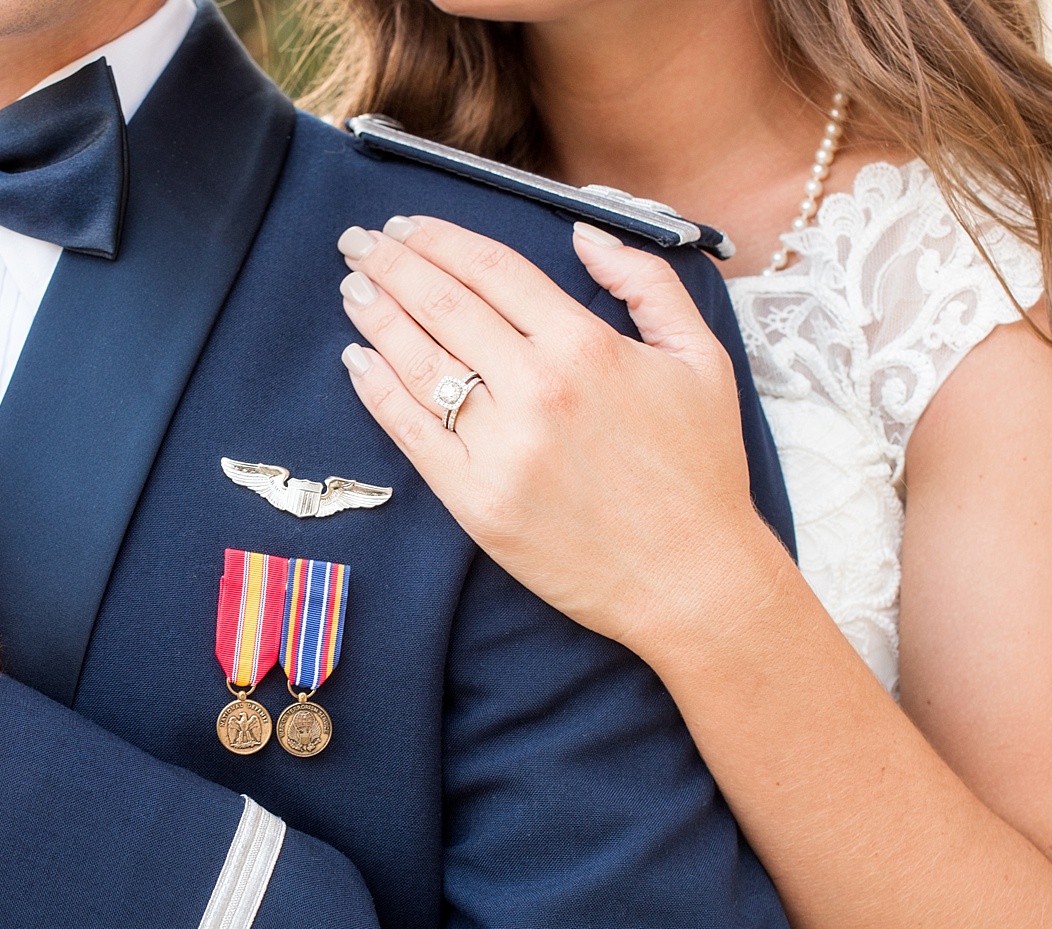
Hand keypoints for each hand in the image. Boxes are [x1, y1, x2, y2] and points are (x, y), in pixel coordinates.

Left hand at [336, 216, 786, 657]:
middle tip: (357, 242)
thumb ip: (645, 282)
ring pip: (418, 363)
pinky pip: (411, 433)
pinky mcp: (477, 502)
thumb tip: (584, 233)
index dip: (440, 239)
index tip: (408, 225)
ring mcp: (501, 448)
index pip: (491, 269)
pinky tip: (357, 360)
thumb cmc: (700, 471)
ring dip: (376, 316)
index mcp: (586, 346)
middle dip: (391, 264)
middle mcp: (537, 389)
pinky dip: (377, 390)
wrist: (692, 580)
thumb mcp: (699, 358)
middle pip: (442, 305)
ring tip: (352, 288)